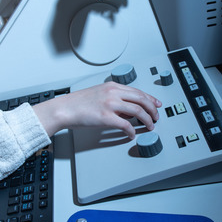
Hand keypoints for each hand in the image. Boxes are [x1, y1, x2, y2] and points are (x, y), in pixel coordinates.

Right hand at [32, 81, 161, 137]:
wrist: (64, 108)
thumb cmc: (78, 103)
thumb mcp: (99, 94)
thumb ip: (115, 99)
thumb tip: (128, 111)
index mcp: (113, 86)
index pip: (138, 91)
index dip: (150, 99)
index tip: (157, 104)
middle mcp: (113, 93)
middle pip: (141, 99)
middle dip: (152, 109)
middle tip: (156, 117)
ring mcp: (110, 104)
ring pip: (137, 111)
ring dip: (146, 120)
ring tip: (149, 126)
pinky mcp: (106, 117)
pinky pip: (126, 125)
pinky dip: (131, 131)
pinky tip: (131, 134)